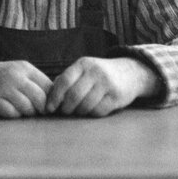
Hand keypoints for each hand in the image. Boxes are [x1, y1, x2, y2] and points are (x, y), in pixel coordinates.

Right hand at [0, 58, 52, 117]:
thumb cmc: (4, 76)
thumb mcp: (21, 71)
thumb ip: (37, 81)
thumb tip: (57, 98)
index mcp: (25, 68)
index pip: (48, 85)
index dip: (52, 98)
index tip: (52, 105)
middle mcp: (15, 77)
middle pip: (40, 98)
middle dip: (42, 109)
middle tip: (40, 112)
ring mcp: (4, 89)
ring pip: (27, 108)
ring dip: (29, 113)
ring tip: (25, 111)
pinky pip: (12, 114)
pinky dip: (15, 115)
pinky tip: (12, 111)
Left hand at [45, 56, 159, 117]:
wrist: (130, 72)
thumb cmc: (99, 74)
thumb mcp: (84, 69)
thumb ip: (67, 79)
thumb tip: (47, 95)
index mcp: (83, 64)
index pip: (64, 81)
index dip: (54, 97)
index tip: (49, 108)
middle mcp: (95, 71)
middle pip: (74, 96)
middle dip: (66, 108)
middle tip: (65, 112)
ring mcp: (107, 83)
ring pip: (85, 105)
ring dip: (79, 112)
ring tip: (78, 111)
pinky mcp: (116, 96)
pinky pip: (98, 111)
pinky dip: (92, 114)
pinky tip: (92, 110)